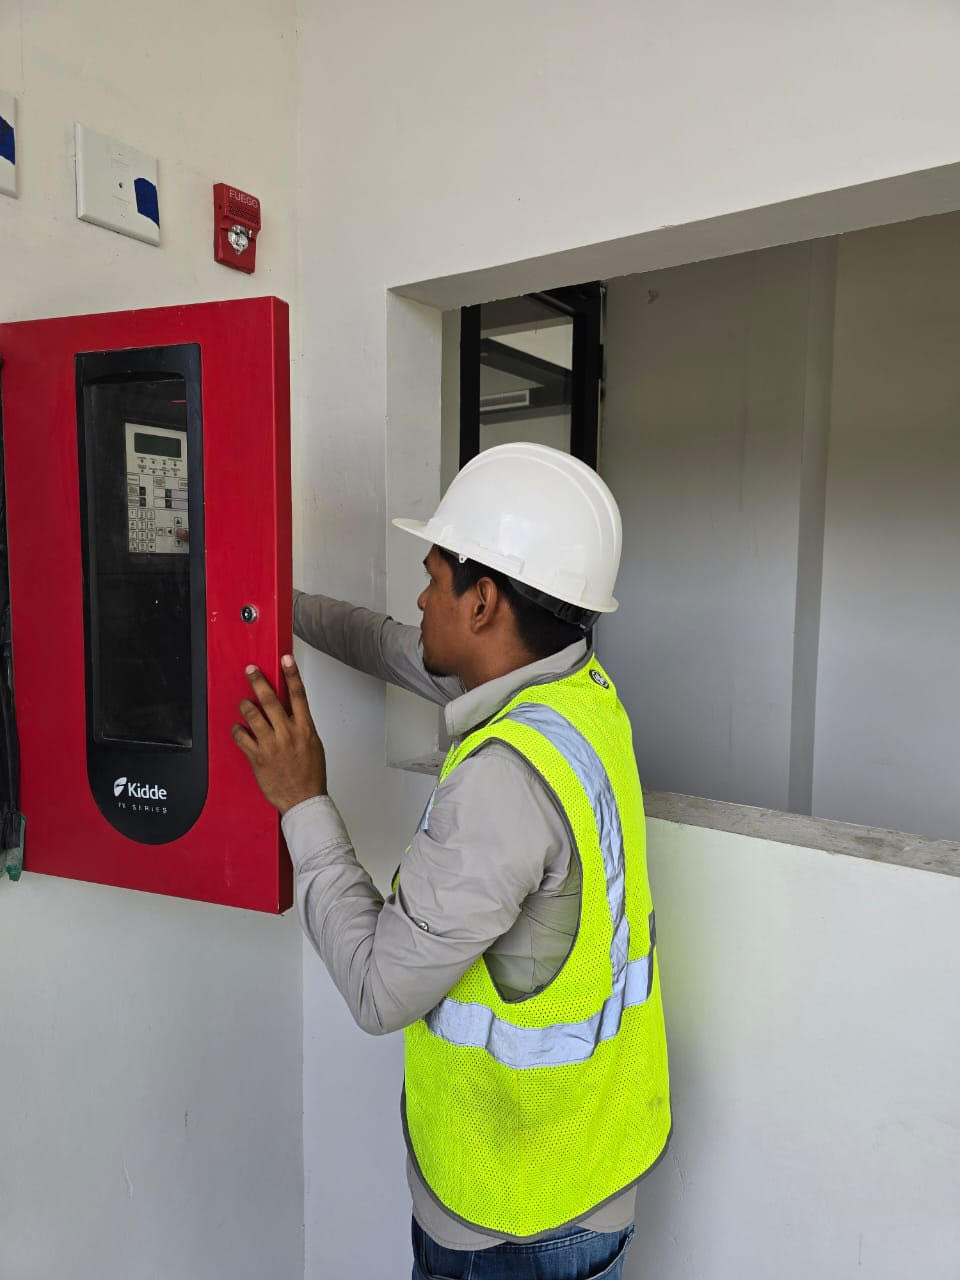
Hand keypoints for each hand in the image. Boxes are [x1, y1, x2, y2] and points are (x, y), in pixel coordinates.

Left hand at [232, 655, 326, 814]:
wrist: (304, 800)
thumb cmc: (310, 775)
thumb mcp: (313, 745)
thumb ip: (301, 726)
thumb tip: (292, 711)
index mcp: (305, 729)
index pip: (298, 694)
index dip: (292, 674)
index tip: (286, 659)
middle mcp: (288, 734)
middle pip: (270, 699)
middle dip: (258, 681)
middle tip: (251, 670)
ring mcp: (271, 745)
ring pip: (252, 715)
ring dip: (245, 705)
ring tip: (244, 703)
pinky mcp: (257, 757)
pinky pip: (241, 737)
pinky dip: (237, 730)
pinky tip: (238, 729)